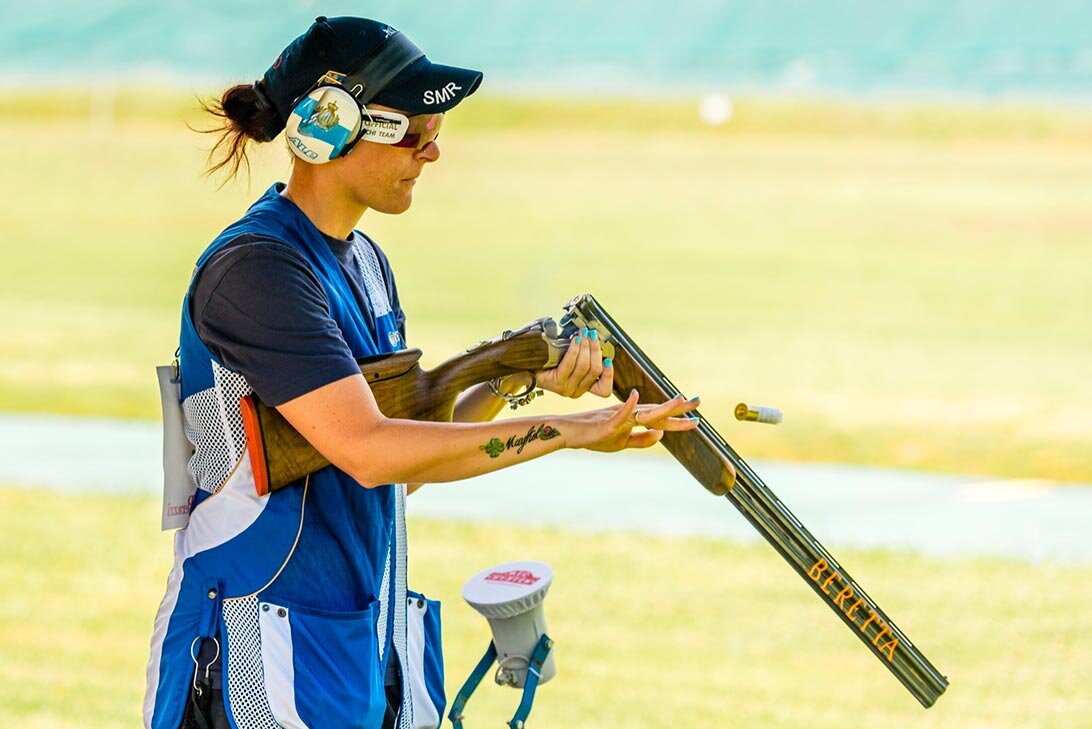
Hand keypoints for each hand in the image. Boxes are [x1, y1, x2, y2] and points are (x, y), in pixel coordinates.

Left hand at [535, 327, 612, 398]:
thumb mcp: (571, 360)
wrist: (526, 367)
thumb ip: (584, 355)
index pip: (604, 389)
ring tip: (583, 334)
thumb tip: (594, 338)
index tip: (608, 358)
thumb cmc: (549, 362)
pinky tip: (575, 340)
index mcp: (583, 388)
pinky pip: (570, 363)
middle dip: (595, 349)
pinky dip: (575, 349)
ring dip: (585, 346)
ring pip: (584, 366)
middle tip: (592, 335)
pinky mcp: (557, 382)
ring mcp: (566, 388)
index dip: (609, 374)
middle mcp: (576, 391)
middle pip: (595, 370)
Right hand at [565, 390, 700, 452]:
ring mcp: (618, 417)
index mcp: (634, 420)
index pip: (660, 419)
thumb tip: (661, 436)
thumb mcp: (622, 442)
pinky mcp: (605, 422)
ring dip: (661, 406)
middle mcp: (629, 414)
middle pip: (657, 411)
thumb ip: (641, 440)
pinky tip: (636, 396)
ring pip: (643, 411)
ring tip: (678, 400)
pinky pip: (618, 413)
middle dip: (678, 408)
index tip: (696, 420)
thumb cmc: (593, 436)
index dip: (678, 420)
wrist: (569, 433)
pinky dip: (627, 405)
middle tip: (698, 401)